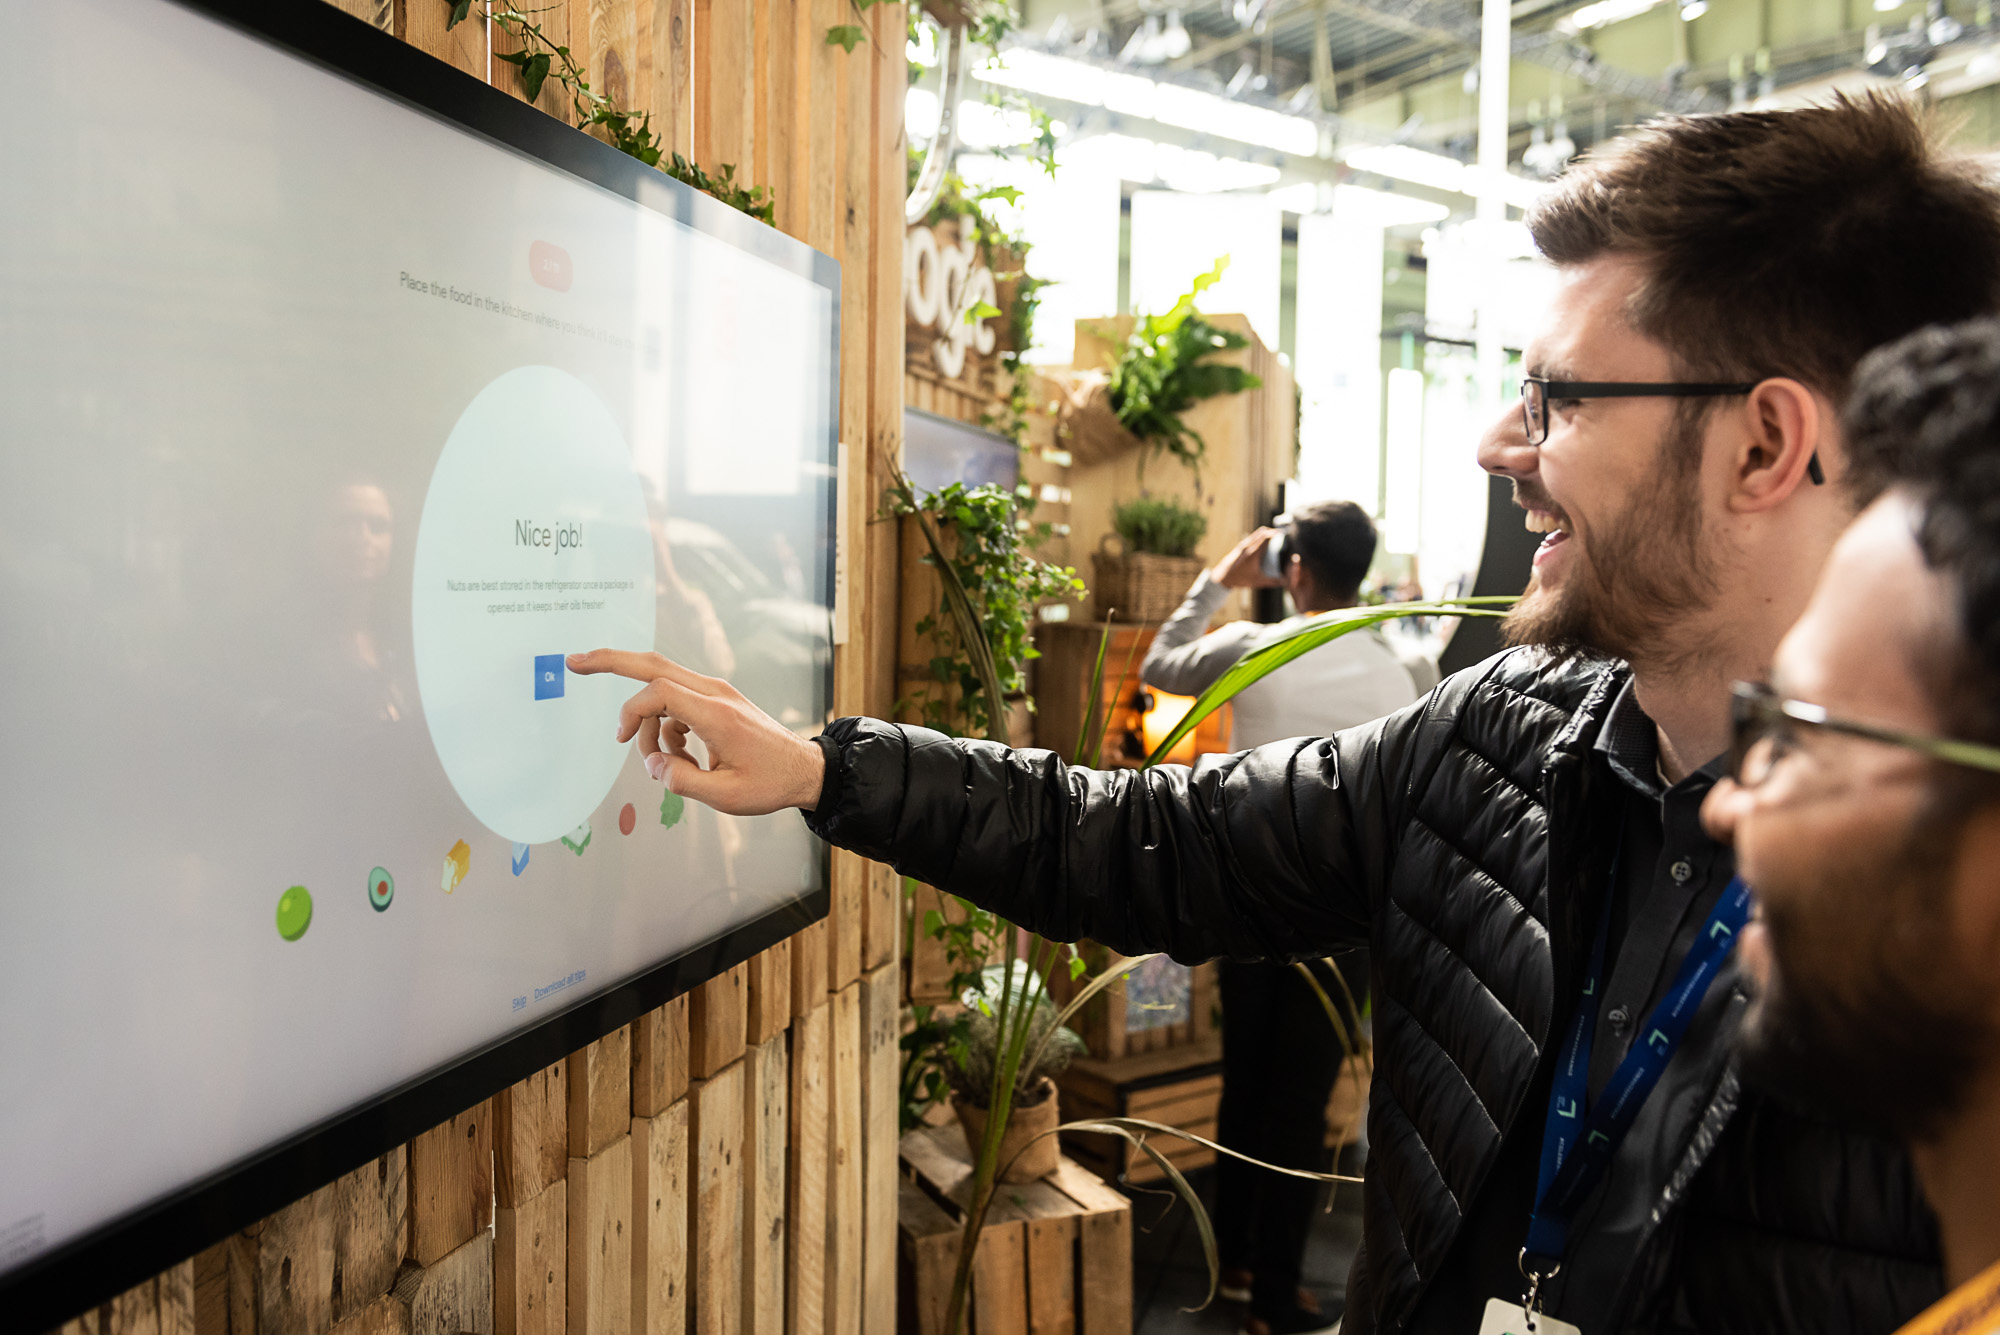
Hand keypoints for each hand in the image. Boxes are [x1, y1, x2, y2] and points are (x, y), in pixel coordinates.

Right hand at [565, 649, 826, 814]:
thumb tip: (652, 765)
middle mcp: (715, 693)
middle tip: (574, 661)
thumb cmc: (770, 783)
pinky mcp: (718, 699)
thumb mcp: (725, 796)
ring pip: (662, 685)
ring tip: (663, 762)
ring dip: (648, 722)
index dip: (631, 713)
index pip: (658, 691)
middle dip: (611, 661)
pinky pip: (677, 702)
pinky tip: (682, 757)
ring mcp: (717, 692)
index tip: (622, 742)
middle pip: (653, 664)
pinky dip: (667, 726)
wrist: (805, 770)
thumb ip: (682, 781)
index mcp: (716, 713)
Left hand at [1212, 528, 1281, 589]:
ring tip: (1274, 538)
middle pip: (1262, 531)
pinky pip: (1252, 537)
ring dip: (1265, 533)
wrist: (1222, 577)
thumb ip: (1272, 581)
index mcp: (1253, 552)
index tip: (1283, 534)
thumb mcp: (1258, 581)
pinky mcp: (1239, 547)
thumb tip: (1285, 582)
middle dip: (1272, 531)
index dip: (1275, 533)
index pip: (1266, 536)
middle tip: (1281, 535)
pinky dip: (1259, 537)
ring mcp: (1243, 545)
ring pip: (1256, 534)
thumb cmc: (1240, 578)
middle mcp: (1248, 545)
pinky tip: (1263, 544)